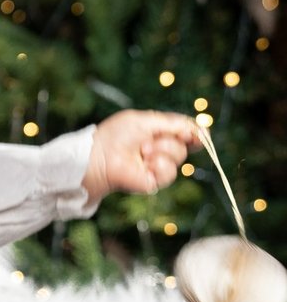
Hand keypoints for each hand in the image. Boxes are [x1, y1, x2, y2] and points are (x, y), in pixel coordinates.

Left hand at [82, 110, 199, 201]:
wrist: (99, 156)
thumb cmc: (116, 136)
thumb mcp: (145, 121)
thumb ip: (173, 123)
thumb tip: (201, 129)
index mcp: (157, 132)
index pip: (184, 132)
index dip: (195, 132)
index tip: (201, 133)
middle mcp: (160, 149)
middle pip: (186, 143)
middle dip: (170, 137)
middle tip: (149, 139)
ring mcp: (157, 166)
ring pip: (179, 155)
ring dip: (162, 149)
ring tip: (142, 150)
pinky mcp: (154, 181)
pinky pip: (170, 172)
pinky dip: (159, 164)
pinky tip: (145, 163)